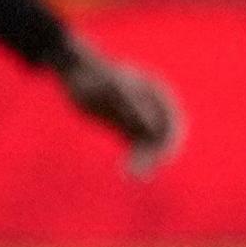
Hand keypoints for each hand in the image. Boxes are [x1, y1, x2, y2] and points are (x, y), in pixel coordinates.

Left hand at [60, 45, 183, 175]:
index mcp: (156, 90)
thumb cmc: (91, 75)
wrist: (72, 70)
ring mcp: (140, 115)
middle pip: (164, 135)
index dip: (170, 141)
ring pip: (151, 144)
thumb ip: (131, 103)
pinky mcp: (127, 127)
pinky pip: (138, 147)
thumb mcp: (108, 86)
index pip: (173, 120)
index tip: (160, 158)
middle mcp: (153, 104)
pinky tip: (128, 173)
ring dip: (145, 161)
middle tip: (143, 173)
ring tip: (132, 177)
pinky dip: (136, 160)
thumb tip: (152, 127)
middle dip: (157, 155)